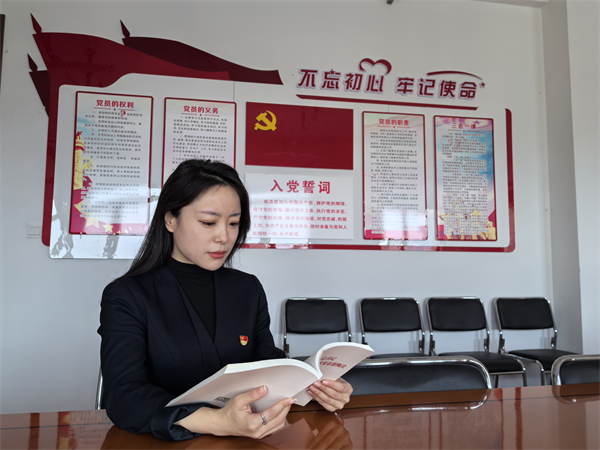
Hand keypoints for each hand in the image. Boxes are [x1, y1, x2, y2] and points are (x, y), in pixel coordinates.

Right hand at [176, 385, 294, 438]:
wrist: (223, 424)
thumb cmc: (229, 413)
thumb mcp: (239, 400)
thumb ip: (252, 395)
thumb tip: (264, 389)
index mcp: (252, 423)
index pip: (272, 413)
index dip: (282, 405)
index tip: (289, 398)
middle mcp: (257, 431)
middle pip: (278, 420)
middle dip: (286, 409)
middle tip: (290, 399)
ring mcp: (259, 435)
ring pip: (278, 426)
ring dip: (284, 415)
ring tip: (286, 404)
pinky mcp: (260, 435)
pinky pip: (274, 428)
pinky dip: (279, 420)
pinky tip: (280, 412)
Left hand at [307, 378, 352, 411]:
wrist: (336, 388)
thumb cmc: (336, 382)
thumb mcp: (336, 377)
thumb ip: (331, 378)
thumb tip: (321, 377)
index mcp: (348, 389)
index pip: (341, 387)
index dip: (332, 384)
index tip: (324, 381)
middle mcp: (345, 398)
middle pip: (333, 394)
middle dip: (323, 388)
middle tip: (315, 383)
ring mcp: (339, 405)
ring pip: (328, 400)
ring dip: (318, 393)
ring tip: (312, 388)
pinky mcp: (333, 409)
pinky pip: (324, 404)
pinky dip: (317, 398)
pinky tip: (312, 393)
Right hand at [307, 412, 352, 449]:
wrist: (328, 421)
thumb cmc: (332, 437)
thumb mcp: (335, 445)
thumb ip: (333, 449)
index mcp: (348, 445)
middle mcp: (346, 436)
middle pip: (333, 449)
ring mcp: (339, 428)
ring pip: (327, 442)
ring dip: (317, 449)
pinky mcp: (331, 423)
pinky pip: (321, 434)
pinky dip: (314, 442)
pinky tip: (309, 447)